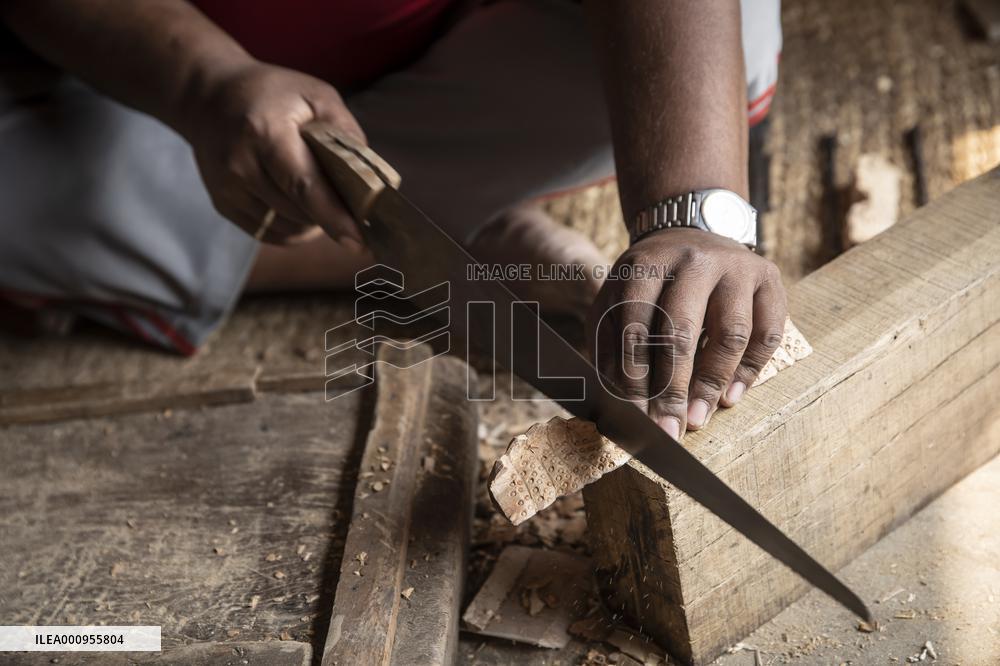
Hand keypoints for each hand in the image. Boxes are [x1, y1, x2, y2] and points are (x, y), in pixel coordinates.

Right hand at [180, 62, 363, 244]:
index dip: (334, 217)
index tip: (359, 241)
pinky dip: (293, 228)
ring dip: (313, 224)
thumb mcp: (314, 95)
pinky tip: (301, 207)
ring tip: (323, 199)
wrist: (208, 97)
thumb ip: (345, 132)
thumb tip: (370, 177)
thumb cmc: (271, 94)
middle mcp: (240, 165)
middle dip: (331, 216)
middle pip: (298, 212)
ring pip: (286, 229)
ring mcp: (228, 188)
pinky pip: (269, 233)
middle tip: (353, 208)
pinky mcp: (223, 204)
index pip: (304, 186)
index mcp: (265, 133)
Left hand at [589, 228, 785, 437]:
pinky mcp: (768, 278)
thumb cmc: (647, 283)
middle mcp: (692, 261)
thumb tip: (615, 402)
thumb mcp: (615, 300)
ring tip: (698, 418)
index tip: (635, 415)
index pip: (636, 323)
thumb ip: (609, 345)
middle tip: (669, 429)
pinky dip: (750, 370)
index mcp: (645, 263)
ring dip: (713, 384)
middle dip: (673, 387)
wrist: (691, 233)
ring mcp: (735, 267)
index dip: (635, 374)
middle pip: (682, 330)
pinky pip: (767, 333)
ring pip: (730, 333)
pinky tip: (731, 398)